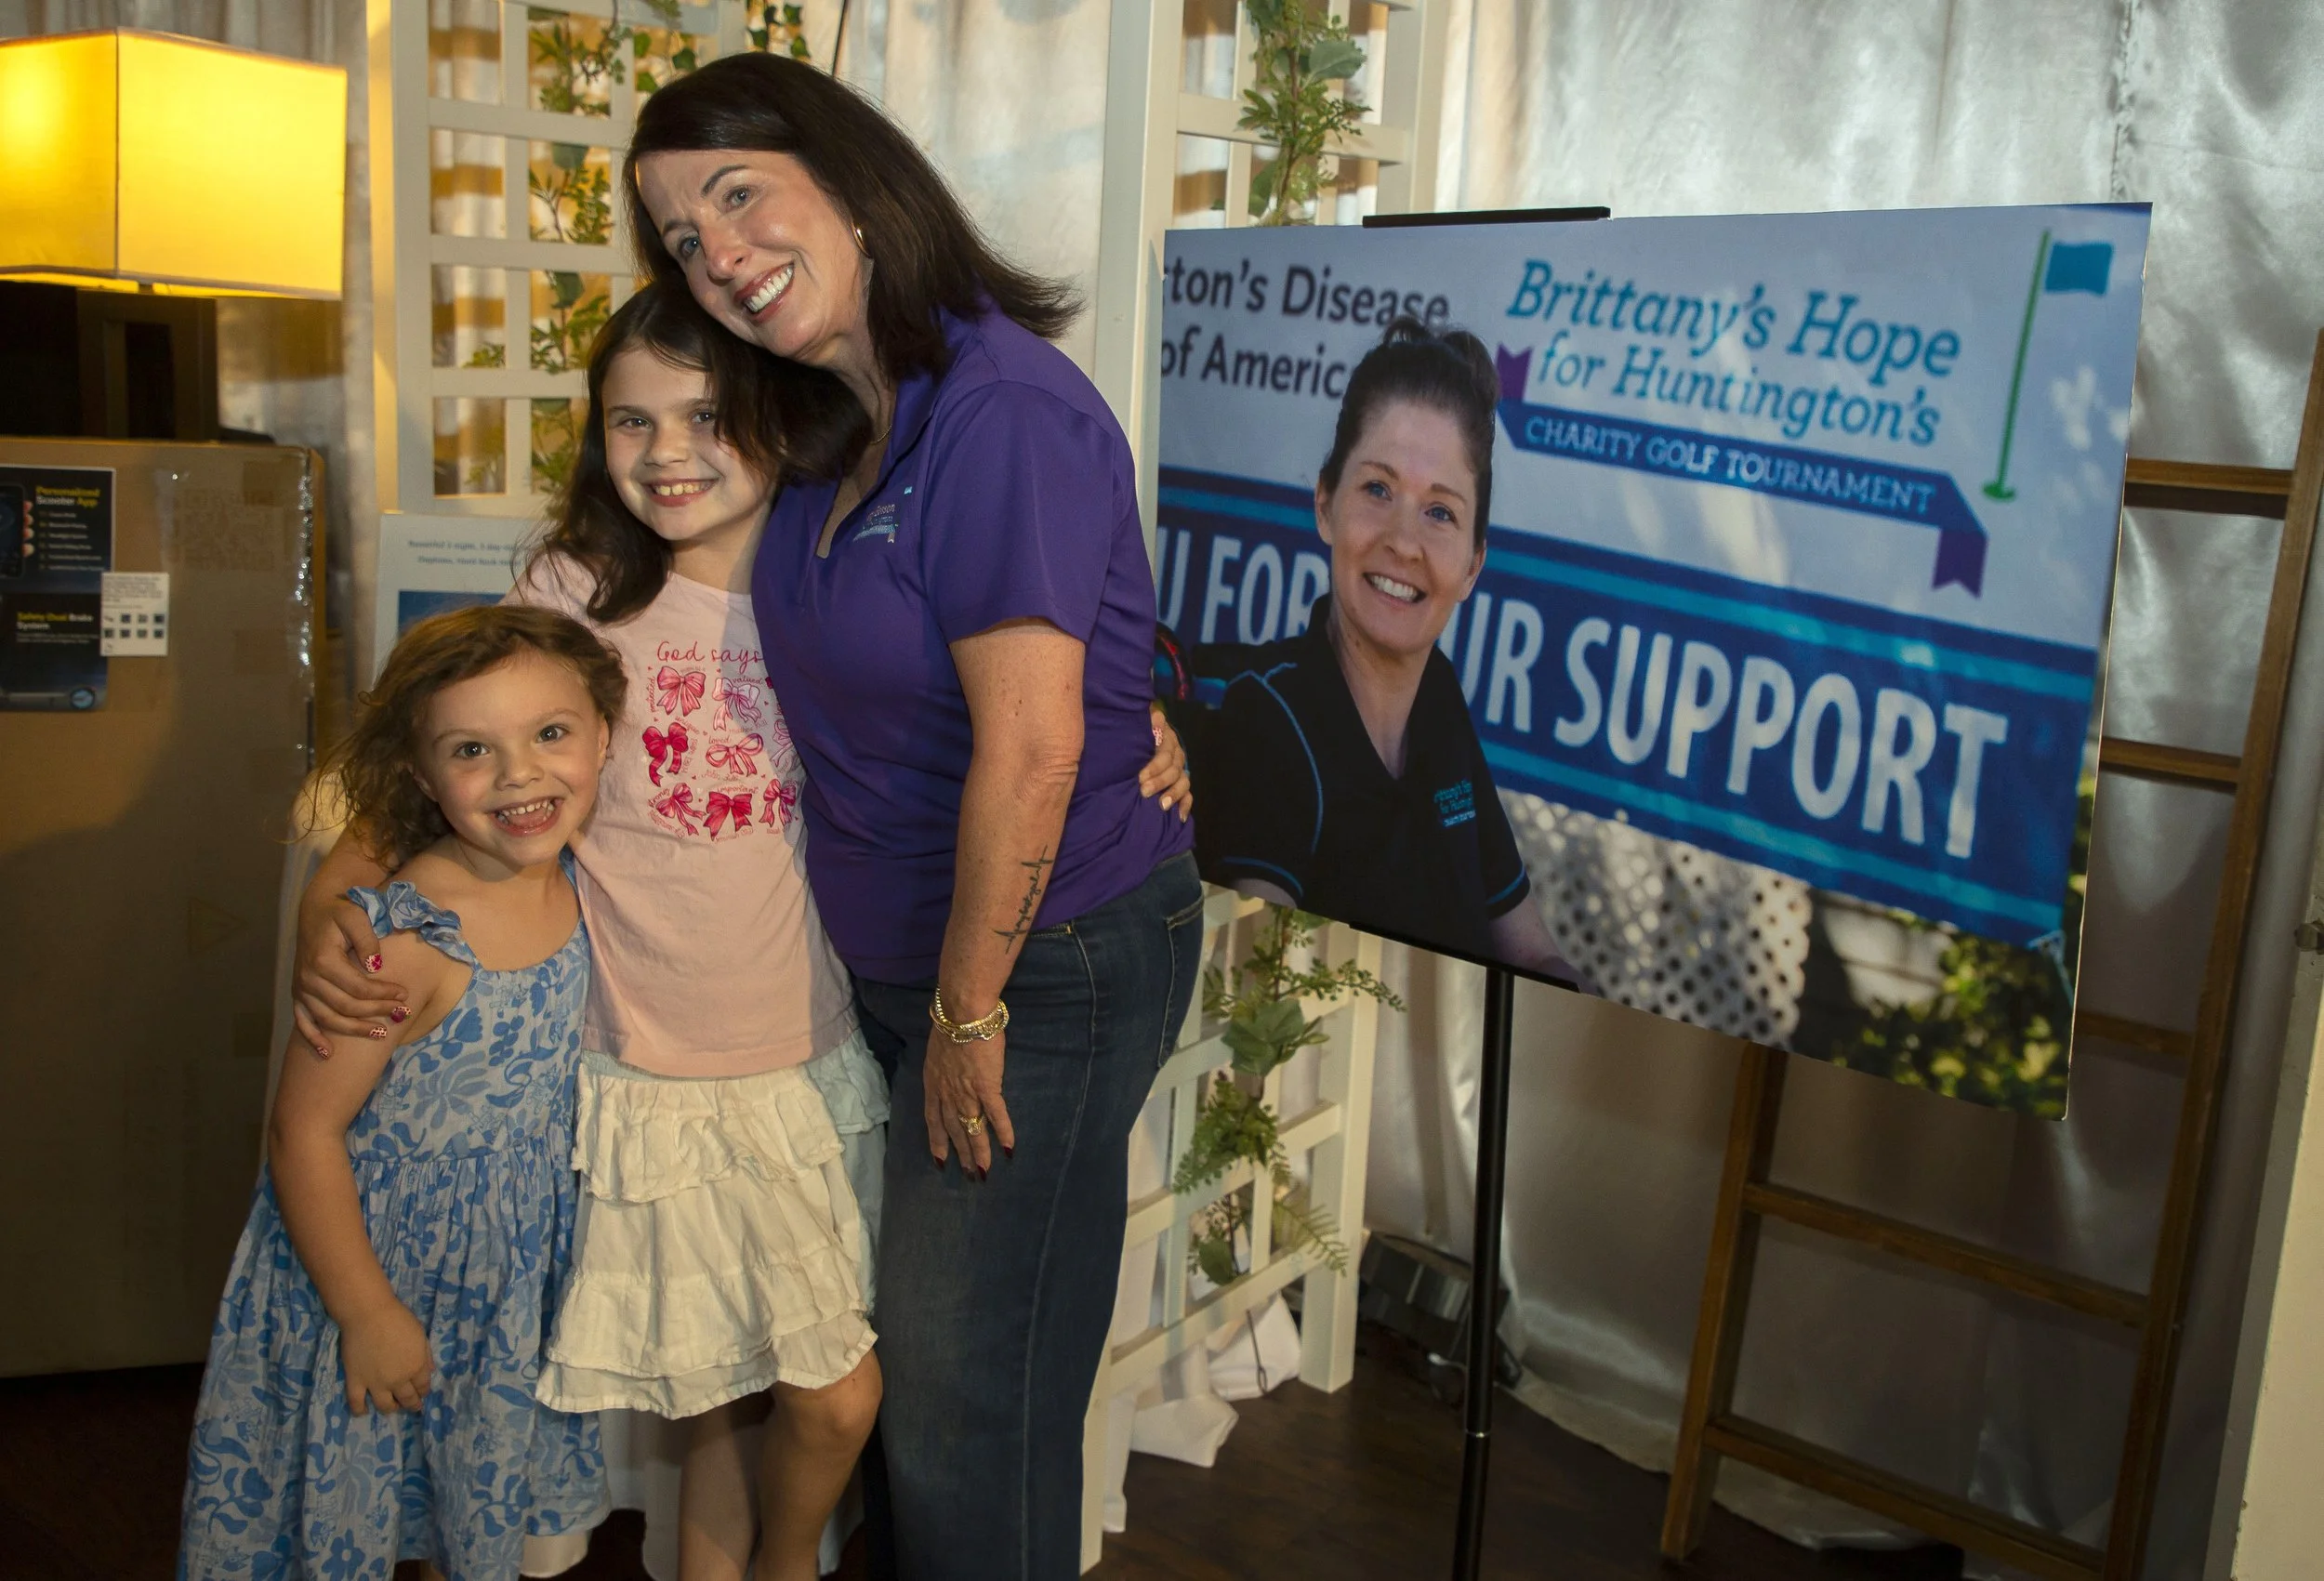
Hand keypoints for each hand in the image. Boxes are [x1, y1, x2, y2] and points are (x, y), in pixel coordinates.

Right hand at [292, 895, 404, 1052]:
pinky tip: (328, 1054)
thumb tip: (376, 966)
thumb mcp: (356, 917)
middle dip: (377, 1011)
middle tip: (402, 1013)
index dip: (383, 993)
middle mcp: (308, 978)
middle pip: (347, 1006)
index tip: (405, 994)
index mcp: (323, 960)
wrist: (316, 911)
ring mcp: (301, 989)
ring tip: (381, 1034)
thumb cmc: (341, 913)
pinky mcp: (298, 994)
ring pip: (329, 1019)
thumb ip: (367, 940)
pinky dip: (313, 1039)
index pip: (358, 987)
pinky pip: (302, 1022)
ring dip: (355, 1030)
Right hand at [340, 1300, 431, 1415]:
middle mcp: (398, 1380)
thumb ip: (426, 1355)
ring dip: (391, 1409)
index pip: (423, 1387)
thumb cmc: (398, 1319)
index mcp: (416, 1366)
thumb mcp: (420, 1334)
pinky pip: (356, 1403)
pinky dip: (360, 1410)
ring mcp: (376, 1383)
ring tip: (392, 1407)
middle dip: (412, 1404)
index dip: (423, 1391)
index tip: (422, 1393)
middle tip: (412, 1406)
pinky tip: (363, 1411)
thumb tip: (430, 1371)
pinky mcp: (356, 1381)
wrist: (368, 1314)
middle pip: (407, 1399)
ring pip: (385, 1406)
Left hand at [922, 1024, 1014, 1175]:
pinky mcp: (987, 1087)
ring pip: (973, 1129)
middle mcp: (947, 1094)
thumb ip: (944, 1067)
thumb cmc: (950, 1025)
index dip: (937, 1141)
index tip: (940, 1160)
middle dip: (960, 1154)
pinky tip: (1009, 1148)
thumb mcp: (937, 1051)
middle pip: (954, 1130)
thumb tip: (951, 1070)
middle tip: (967, 1174)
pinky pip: (996, 1115)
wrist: (963, 1016)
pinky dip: (1003, 1132)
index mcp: (933, 1085)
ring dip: (979, 1152)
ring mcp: (967, 1093)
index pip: (933, 1120)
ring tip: (984, 1171)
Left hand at [1140, 703, 1192, 821]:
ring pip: (1183, 781)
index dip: (1155, 766)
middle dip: (1160, 782)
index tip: (1140, 777)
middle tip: (1144, 792)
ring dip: (1173, 794)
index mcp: (1166, 739)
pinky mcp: (1180, 784)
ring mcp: (1179, 770)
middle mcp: (1176, 754)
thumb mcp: (1135, 726)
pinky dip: (1185, 805)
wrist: (1133, 741)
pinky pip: (1188, 795)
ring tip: (1161, 806)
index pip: (1166, 753)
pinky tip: (1180, 817)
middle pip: (1174, 769)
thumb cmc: (1131, 734)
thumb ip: (1146, 722)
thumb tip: (1156, 717)